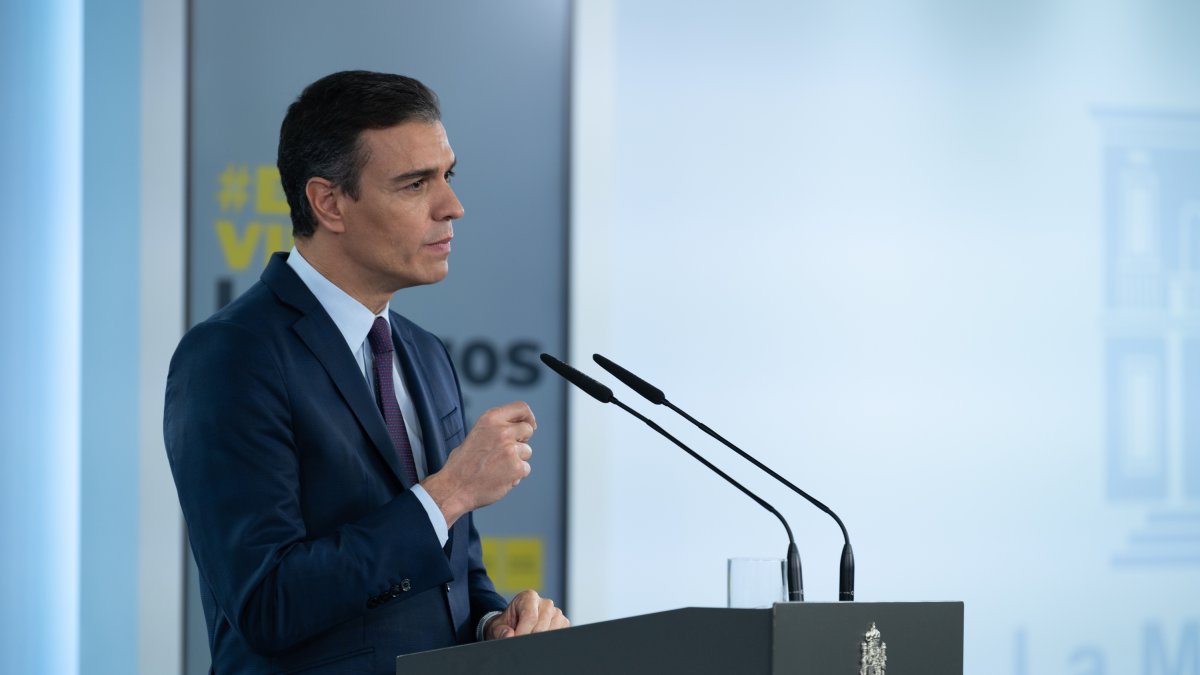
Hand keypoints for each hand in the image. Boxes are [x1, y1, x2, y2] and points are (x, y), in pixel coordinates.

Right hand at [422, 401, 535, 525]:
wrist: (455, 487)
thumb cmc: (462, 464)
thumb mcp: (476, 433)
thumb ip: (496, 428)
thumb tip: (515, 428)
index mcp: (491, 419)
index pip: (521, 408)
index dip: (528, 417)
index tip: (529, 424)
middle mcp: (502, 431)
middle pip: (528, 430)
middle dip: (522, 440)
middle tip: (508, 451)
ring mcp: (511, 449)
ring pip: (527, 451)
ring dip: (517, 460)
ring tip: (497, 467)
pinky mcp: (516, 467)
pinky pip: (525, 469)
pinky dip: (515, 475)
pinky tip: (500, 477)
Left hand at [485, 590, 569, 638]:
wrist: (514, 625)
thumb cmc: (506, 625)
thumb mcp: (497, 627)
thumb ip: (500, 631)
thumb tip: (509, 635)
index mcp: (528, 597)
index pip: (530, 617)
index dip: (523, 633)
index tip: (516, 641)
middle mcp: (545, 603)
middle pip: (541, 626)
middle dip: (529, 638)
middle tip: (520, 644)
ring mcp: (556, 612)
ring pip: (551, 631)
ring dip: (539, 640)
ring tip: (528, 638)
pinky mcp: (563, 622)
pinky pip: (559, 634)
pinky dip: (549, 640)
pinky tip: (539, 639)